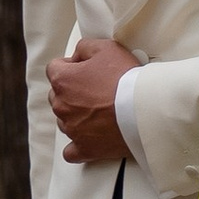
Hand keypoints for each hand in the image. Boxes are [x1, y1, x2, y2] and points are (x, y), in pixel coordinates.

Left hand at [49, 37, 139, 165]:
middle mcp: (61, 106)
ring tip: (99, 110)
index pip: (54, 69)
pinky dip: (78, 145)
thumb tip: (77, 55)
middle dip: (72, 90)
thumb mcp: (105, 48)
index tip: (86, 68)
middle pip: (57, 95)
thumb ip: (84, 47)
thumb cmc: (125, 78)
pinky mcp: (85, 148)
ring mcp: (72, 129)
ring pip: (64, 121)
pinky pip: (71, 151)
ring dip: (76, 115)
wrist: (143, 109)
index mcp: (63, 80)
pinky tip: (87, 138)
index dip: (70, 66)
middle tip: (96, 88)